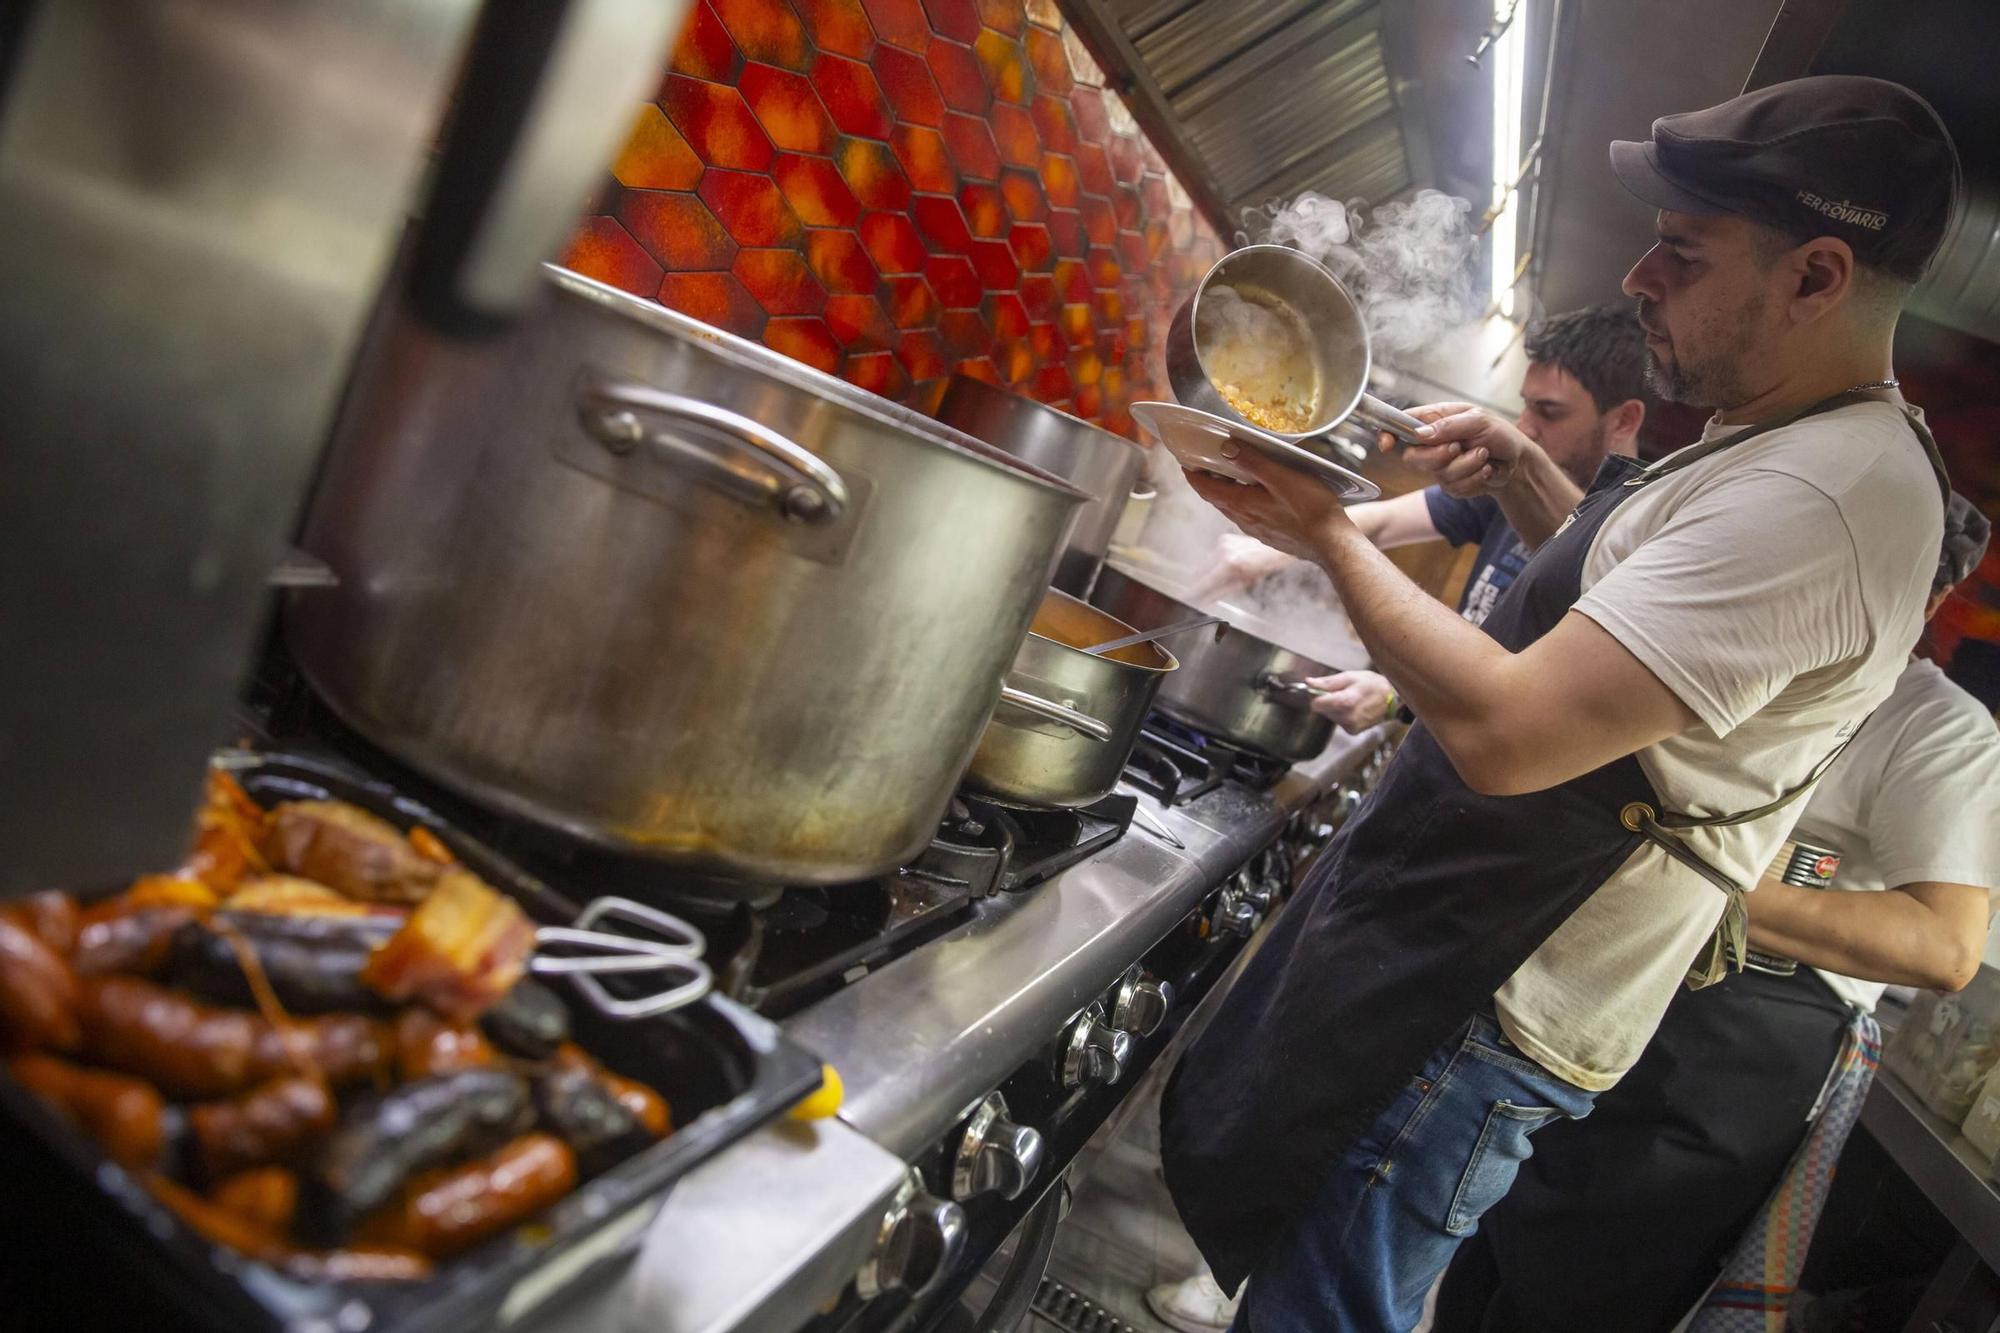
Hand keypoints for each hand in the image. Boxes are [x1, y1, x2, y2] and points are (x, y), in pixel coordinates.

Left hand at [1181, 446, 1349, 564]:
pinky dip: (1245, 502)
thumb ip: (1253, 462)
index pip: (1206, 490)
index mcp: (1242, 504)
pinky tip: (1259, 495)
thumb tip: (1227, 448)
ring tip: (1232, 475)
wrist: (1331, 543)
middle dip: (1209, 482)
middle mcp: (1245, 520)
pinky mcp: (1271, 535)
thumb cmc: (1311, 510)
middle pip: (1217, 499)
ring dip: (1227, 492)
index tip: (1185, 464)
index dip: (1193, 476)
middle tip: (1207, 464)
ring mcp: (1258, 530)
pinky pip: (1250, 515)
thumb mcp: (1281, 477)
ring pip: (1233, 508)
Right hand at [1186, 534, 1295, 601]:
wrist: (1275, 547)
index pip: (1204, 581)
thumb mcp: (1244, 584)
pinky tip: (1225, 567)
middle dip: (1199, 583)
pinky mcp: (1222, 538)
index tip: (1184, 597)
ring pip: (1204, 563)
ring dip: (1206, 574)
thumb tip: (1204, 600)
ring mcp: (1222, 542)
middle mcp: (1222, 550)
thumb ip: (1221, 593)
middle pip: (1199, 572)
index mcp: (1229, 563)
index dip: (1193, 591)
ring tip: (1221, 579)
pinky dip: (1213, 564)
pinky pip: (1211, 555)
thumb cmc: (1265, 565)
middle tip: (1200, 594)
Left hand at [1304, 670, 1395, 732]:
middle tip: (1340, 691)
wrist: (1393, 699)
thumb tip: (1308, 682)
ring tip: (1350, 698)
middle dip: (1326, 700)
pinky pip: (1338, 721)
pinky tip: (1353, 707)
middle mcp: (1347, 717)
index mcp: (1346, 702)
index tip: (1320, 688)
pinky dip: (1341, 714)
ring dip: (1334, 707)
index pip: (1316, 704)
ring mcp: (1351, 726)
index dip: (1315, 695)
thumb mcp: (1350, 676)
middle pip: (1321, 710)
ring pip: (1329, 715)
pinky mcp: (1353, 731)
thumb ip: (1328, 682)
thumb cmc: (1373, 684)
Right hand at [1380, 403, 1535, 498]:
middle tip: (1459, 447)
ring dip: (1466, 466)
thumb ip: (1449, 425)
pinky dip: (1474, 479)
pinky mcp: (1451, 484)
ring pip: (1437, 474)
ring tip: (1483, 455)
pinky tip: (1485, 470)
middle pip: (1412, 457)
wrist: (1518, 462)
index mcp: (1436, 420)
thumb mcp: (1478, 420)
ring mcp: (1440, 466)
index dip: (1388, 434)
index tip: (1386, 445)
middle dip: (1438, 456)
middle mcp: (1433, 443)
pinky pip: (1454, 487)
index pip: (1402, 424)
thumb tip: (1419, 434)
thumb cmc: (1500, 434)